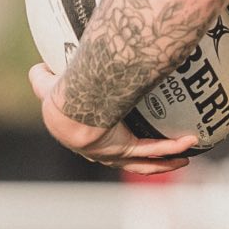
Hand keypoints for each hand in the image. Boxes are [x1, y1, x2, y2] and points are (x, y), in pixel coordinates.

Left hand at [30, 65, 196, 177]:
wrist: (68, 110)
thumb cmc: (58, 98)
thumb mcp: (48, 86)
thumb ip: (42, 77)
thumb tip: (39, 64)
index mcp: (82, 138)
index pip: (98, 146)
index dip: (110, 147)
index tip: (122, 140)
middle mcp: (98, 151)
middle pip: (127, 162)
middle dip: (146, 163)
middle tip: (162, 159)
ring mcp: (113, 152)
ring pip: (144, 162)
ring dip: (164, 163)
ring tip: (184, 160)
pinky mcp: (125, 147)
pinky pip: (153, 149)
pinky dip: (172, 147)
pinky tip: (190, 142)